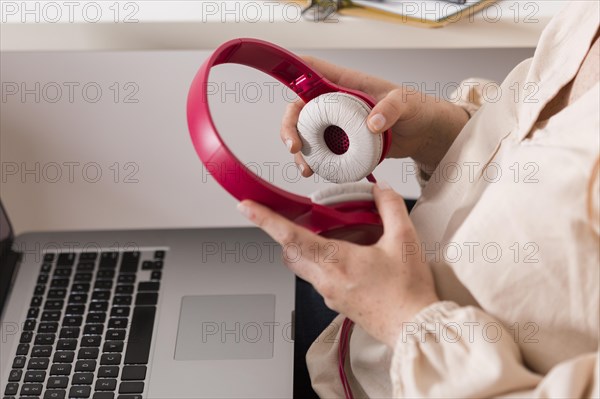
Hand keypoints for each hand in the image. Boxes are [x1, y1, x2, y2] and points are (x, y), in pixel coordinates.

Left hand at [237, 182, 438, 346]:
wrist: (414, 328)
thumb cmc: (408, 291)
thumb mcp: (404, 241)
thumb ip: (390, 208)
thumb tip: (380, 190)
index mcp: (335, 261)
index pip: (289, 236)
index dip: (264, 219)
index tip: (245, 207)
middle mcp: (324, 279)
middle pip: (289, 251)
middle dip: (285, 232)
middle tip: (294, 216)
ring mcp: (328, 293)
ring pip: (302, 265)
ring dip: (305, 246)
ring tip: (330, 233)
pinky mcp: (336, 301)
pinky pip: (317, 277)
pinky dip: (322, 260)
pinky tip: (349, 255)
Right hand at [281, 56, 468, 176]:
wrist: (424, 134)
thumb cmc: (416, 109)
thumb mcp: (406, 104)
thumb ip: (390, 108)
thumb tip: (371, 123)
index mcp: (346, 83)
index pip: (313, 70)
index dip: (294, 71)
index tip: (284, 83)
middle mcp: (336, 102)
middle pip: (300, 108)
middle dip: (290, 127)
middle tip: (295, 146)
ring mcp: (337, 123)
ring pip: (306, 133)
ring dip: (300, 150)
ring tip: (306, 168)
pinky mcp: (343, 142)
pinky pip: (321, 150)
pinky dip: (314, 161)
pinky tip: (316, 172)